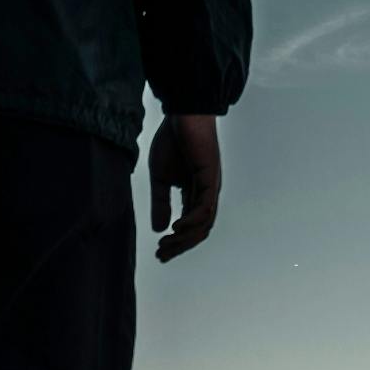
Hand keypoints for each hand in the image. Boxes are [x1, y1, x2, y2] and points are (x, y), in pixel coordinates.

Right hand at [147, 114, 221, 262]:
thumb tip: (160, 229)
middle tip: (162, 255)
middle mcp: (206, 195)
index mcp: (195, 195)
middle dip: (180, 246)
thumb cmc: (172, 141)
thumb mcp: (160, 178)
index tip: (159, 254)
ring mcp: (210, 188)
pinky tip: (176, 227)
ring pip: (204, 224)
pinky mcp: (210, 178)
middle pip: (198, 231)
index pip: (189, 227)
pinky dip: (191, 221)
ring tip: (166, 244)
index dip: (176, 243)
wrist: (182, 114)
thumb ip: (161, 203)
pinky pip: (205, 208)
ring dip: (185, 238)